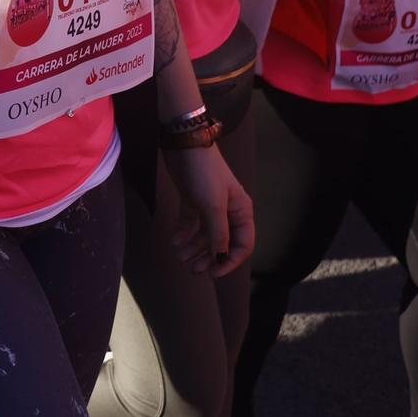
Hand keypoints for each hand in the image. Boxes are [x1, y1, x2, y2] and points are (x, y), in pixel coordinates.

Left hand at [164, 143, 254, 275]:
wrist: (184, 143)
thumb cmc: (204, 174)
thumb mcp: (213, 206)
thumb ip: (218, 234)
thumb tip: (220, 258)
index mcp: (241, 212)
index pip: (242, 245)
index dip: (230, 261)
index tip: (213, 273)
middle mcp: (228, 210)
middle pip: (221, 242)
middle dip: (208, 257)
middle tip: (193, 269)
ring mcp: (209, 204)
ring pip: (204, 234)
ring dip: (194, 247)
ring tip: (181, 256)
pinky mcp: (192, 198)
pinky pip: (190, 222)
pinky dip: (183, 232)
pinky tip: (175, 241)